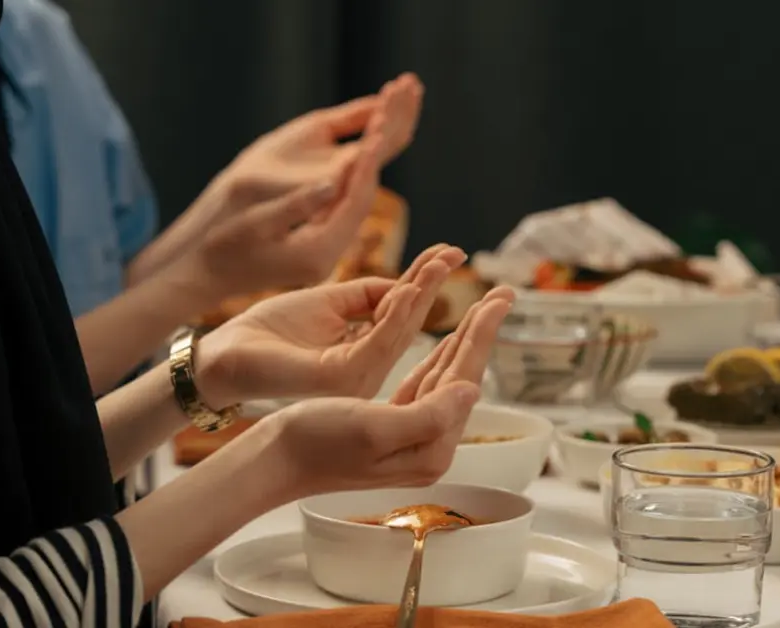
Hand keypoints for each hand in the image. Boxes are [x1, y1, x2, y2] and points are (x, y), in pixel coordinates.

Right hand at [130, 73, 424, 292]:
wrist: (204, 276)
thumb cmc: (220, 248)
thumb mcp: (253, 225)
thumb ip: (293, 206)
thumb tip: (331, 183)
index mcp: (319, 251)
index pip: (354, 202)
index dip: (366, 165)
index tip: (377, 130)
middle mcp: (331, 254)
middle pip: (364, 200)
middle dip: (376, 158)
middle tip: (390, 116)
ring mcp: (327, 251)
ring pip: (358, 202)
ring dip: (368, 164)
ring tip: (383, 124)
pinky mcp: (320, 243)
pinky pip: (345, 206)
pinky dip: (352, 177)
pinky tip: (357, 152)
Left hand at [195, 244, 466, 407]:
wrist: (226, 352)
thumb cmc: (270, 330)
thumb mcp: (328, 302)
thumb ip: (368, 294)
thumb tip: (405, 284)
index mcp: (365, 353)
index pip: (404, 312)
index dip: (426, 281)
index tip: (450, 251)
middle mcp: (368, 368)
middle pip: (410, 321)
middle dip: (434, 285)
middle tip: (456, 252)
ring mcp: (357, 378)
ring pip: (400, 330)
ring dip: (421, 293)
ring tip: (438, 262)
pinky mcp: (341, 377)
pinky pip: (377, 341)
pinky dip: (395, 313)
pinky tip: (406, 288)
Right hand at [266, 287, 514, 496]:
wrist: (272, 462)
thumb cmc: (314, 442)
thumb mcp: (373, 427)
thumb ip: (427, 414)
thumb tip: (472, 390)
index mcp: (430, 449)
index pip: (464, 380)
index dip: (482, 335)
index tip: (500, 299)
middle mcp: (427, 448)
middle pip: (462, 376)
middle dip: (483, 332)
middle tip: (506, 293)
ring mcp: (411, 439)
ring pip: (446, 378)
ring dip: (465, 340)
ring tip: (486, 308)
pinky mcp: (391, 428)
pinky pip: (425, 386)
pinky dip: (439, 358)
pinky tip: (450, 342)